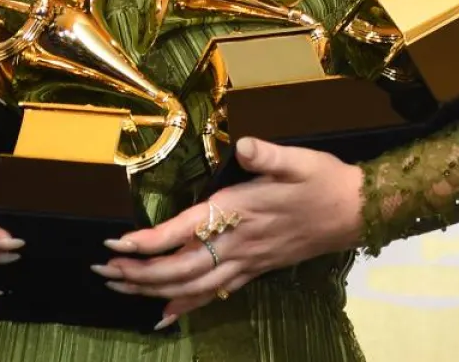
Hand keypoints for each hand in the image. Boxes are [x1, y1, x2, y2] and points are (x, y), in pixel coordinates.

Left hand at [94, 137, 363, 326]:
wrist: (356, 211)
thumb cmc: (323, 181)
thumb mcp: (297, 160)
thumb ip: (267, 154)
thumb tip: (244, 143)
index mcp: (239, 212)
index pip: (183, 232)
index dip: (148, 241)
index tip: (115, 241)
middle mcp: (238, 243)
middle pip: (179, 268)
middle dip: (138, 272)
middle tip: (102, 269)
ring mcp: (246, 261)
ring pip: (192, 285)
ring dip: (153, 289)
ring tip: (119, 287)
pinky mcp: (256, 269)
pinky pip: (215, 293)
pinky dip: (186, 305)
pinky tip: (165, 314)